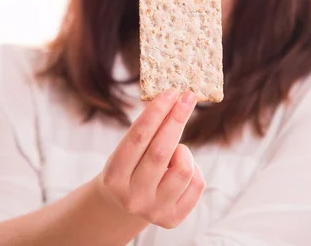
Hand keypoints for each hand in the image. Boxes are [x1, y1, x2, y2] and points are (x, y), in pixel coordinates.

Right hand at [96, 88, 204, 228]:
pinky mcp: (172, 219)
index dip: (156, 112)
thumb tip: (172, 98)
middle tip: (188, 97)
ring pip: (184, 168)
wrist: (124, 206)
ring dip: (183, 150)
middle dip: (177, 119)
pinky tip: (179, 168)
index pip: (138, 137)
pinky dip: (193, 168)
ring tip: (175, 150)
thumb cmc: (128, 167)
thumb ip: (144, 132)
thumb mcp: (125, 151)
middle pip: (161, 151)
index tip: (171, 92)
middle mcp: (132, 196)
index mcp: (113, 177)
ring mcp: (153, 210)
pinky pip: (196, 183)